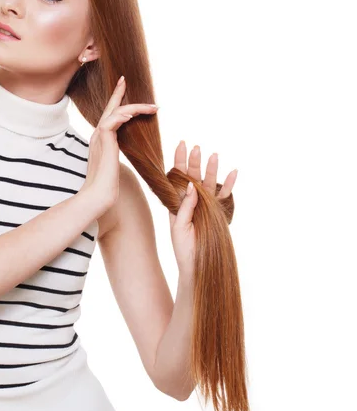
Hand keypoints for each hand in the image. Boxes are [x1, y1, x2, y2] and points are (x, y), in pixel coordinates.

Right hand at [80, 76, 157, 217]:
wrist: (97, 195)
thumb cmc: (107, 186)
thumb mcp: (114, 166)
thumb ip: (116, 155)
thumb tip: (125, 154)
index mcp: (101, 140)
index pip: (109, 116)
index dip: (115, 101)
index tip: (122, 87)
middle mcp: (98, 135)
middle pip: (109, 108)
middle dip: (118, 93)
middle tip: (125, 80)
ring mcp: (98, 137)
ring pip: (115, 112)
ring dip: (134, 107)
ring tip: (152, 108)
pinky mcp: (102, 141)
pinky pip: (112, 121)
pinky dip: (123, 115)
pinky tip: (134, 115)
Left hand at [169, 142, 237, 273]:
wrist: (197, 266)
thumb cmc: (183, 248)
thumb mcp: (178, 226)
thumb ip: (185, 206)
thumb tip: (191, 185)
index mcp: (178, 202)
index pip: (177, 178)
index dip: (179, 161)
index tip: (181, 144)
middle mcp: (192, 201)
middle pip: (193, 177)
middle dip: (194, 162)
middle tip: (196, 147)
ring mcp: (206, 206)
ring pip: (209, 184)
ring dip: (211, 170)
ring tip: (213, 155)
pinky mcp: (218, 213)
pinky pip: (225, 196)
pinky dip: (230, 185)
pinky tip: (233, 172)